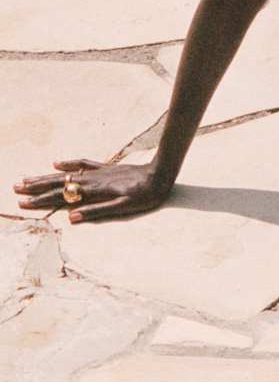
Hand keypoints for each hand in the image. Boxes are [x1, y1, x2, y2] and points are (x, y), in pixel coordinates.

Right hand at [12, 159, 168, 222]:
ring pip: (66, 174)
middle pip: (59, 184)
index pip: (62, 197)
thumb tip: (72, 218)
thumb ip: (98, 212)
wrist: (160, 174)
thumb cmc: (144, 195)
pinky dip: (69, 163)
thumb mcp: (123, 208)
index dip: (42, 201)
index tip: (23, 204)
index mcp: (94, 191)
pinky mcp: (106, 168)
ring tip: (27, 178)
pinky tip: (56, 163)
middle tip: (15, 188)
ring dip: (46, 176)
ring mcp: (98, 172)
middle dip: (36, 187)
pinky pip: (83, 163)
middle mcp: (92, 180)